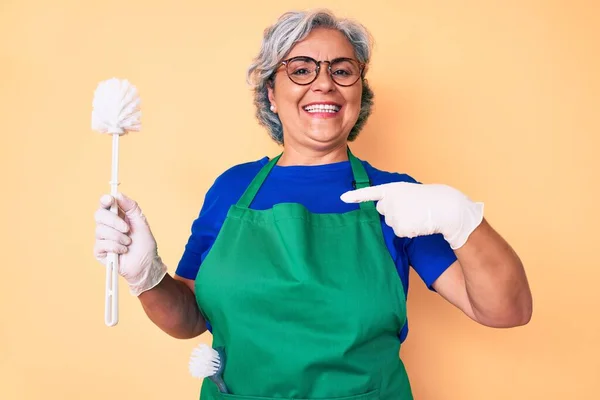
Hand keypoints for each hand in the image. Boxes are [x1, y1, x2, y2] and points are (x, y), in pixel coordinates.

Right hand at [93, 193, 166, 294]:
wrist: (146, 264)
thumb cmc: (144, 244)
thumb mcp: (141, 222)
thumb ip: (131, 207)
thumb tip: (118, 194)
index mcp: (117, 216)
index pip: (105, 204)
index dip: (105, 200)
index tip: (110, 199)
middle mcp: (107, 226)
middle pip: (99, 215)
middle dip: (114, 221)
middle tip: (127, 229)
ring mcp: (102, 238)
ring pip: (101, 230)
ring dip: (119, 237)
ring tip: (128, 243)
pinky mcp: (100, 251)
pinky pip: (102, 244)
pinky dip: (116, 247)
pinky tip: (123, 250)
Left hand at [341, 182, 483, 248]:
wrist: (447, 208)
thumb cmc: (430, 200)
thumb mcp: (409, 193)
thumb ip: (393, 199)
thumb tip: (381, 209)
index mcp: (393, 189)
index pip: (369, 193)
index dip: (355, 196)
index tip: (341, 198)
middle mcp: (390, 201)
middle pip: (382, 211)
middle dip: (392, 212)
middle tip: (410, 208)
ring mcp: (395, 214)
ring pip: (392, 223)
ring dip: (402, 222)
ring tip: (418, 215)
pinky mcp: (401, 227)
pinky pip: (400, 233)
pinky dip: (409, 231)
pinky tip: (419, 223)